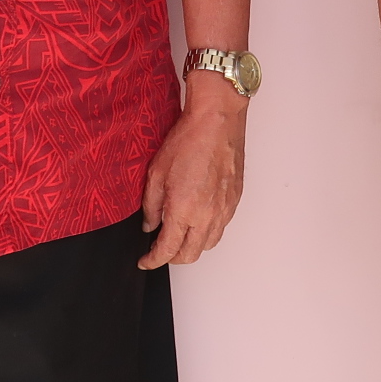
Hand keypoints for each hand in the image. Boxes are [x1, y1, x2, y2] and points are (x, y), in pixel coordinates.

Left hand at [139, 78, 247, 267]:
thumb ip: (151, 206)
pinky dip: (207, 232)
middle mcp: (207, 215)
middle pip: (190, 255)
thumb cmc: (188, 140)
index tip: (145, 260)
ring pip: (208, 244)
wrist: (217, 121)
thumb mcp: (156, 173)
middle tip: (159, 250)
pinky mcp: (235, 200)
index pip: (167, 250)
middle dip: (172, 258)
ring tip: (179, 235)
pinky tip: (198, 220)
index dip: (153, 260)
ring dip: (192, 246)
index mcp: (184, 210)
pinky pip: (221, 228)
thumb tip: (150, 224)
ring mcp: (224, 209)